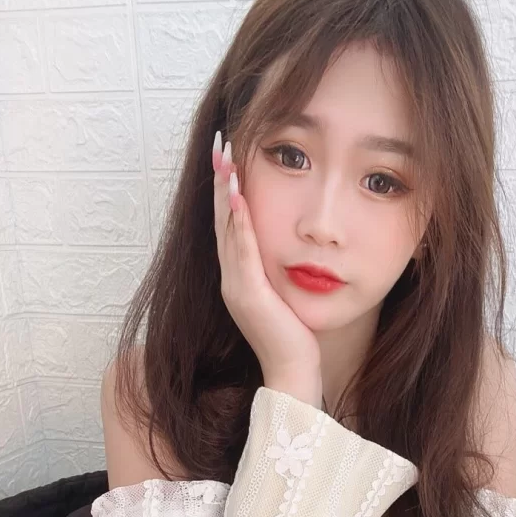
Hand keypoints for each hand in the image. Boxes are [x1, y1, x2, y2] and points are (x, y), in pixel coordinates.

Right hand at [212, 130, 322, 401]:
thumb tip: (293, 249)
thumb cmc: (297, 339)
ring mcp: (236, 288)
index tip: (228, 156)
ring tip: (225, 157)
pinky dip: (239, 222)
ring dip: (223, 191)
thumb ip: (280, 272)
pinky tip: (238, 196)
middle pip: (222, 221)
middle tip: (220, 142)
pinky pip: (241, 251)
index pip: (230, 226)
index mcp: (239, 279)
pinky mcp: (248, 296)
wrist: (295, 375)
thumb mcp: (287, 296)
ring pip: (227, 230)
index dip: (225, 190)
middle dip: (219, 180)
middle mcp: (231, 280)